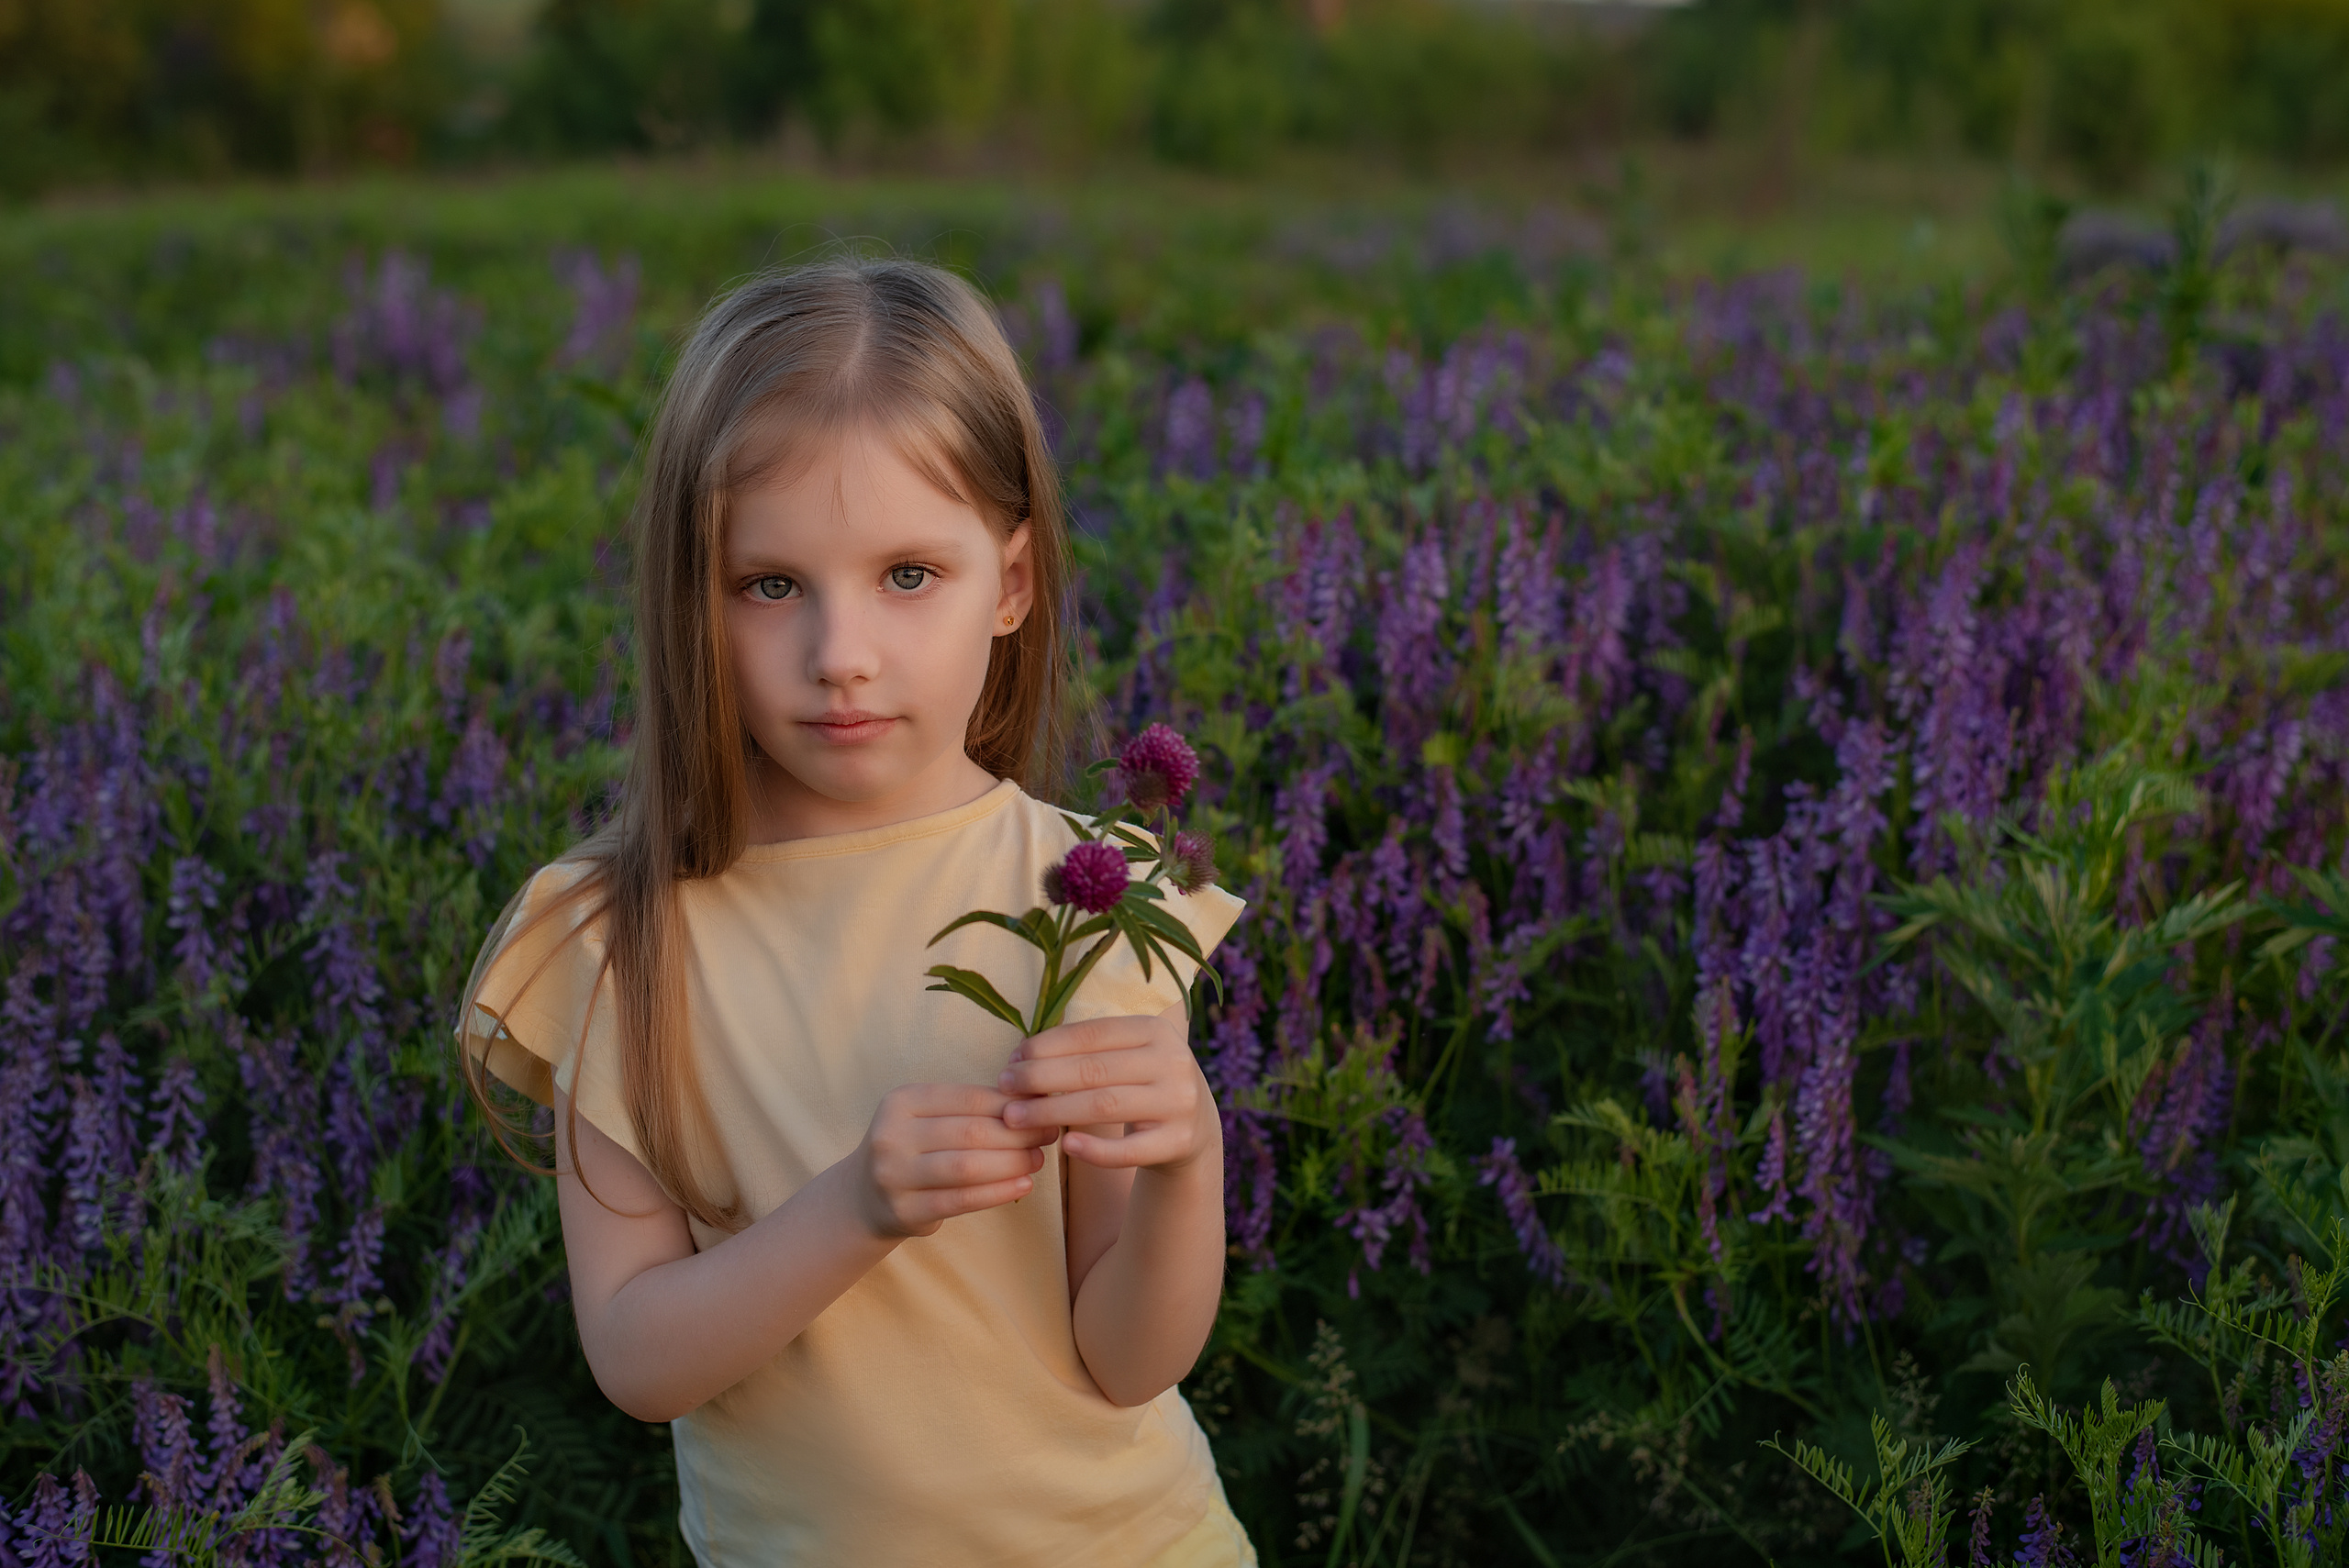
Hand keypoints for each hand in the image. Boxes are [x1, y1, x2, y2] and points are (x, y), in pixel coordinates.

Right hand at [851, 1083, 1057, 1238]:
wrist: (863, 1197)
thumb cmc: (914, 1149)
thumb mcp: (929, 1118)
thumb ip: (972, 1107)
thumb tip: (1035, 1096)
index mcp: (901, 1102)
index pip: (968, 1098)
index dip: (1011, 1103)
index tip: (1043, 1107)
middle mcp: (892, 1135)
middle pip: (970, 1132)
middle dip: (1018, 1134)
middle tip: (1048, 1136)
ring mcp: (894, 1176)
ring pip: (967, 1167)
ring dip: (1012, 1163)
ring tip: (1038, 1160)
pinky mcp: (905, 1211)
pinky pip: (961, 1200)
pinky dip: (998, 1193)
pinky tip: (1023, 1185)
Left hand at [996, 1013, 1215, 1171]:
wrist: (1195, 1128)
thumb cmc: (1141, 1084)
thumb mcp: (1127, 1056)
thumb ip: (1085, 1050)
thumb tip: (1019, 1053)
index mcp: (1156, 1030)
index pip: (1091, 1034)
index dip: (1046, 1046)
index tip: (1011, 1059)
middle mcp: (1173, 1062)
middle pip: (1093, 1070)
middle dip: (1040, 1078)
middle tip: (1005, 1088)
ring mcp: (1179, 1103)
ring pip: (1105, 1106)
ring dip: (1052, 1112)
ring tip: (1015, 1118)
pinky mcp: (1179, 1141)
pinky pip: (1130, 1150)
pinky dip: (1096, 1150)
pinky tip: (1066, 1146)